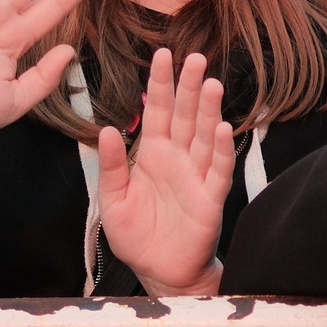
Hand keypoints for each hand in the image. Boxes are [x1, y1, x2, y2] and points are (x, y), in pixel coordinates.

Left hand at [98, 49, 233, 296]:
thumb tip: (106, 129)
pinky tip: (221, 128)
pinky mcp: (210, 199)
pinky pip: (217, 170)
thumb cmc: (137, 236)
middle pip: (185, 116)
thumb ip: (112, 166)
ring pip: (203, 136)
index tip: (162, 55)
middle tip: (194, 57)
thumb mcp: (113, 200)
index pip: (157, 111)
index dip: (160, 84)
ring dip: (208, 110)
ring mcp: (196, 177)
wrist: (160, 271)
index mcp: (153, 155)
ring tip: (210, 83)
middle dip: (188, 87)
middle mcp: (178, 159)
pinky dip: (219, 150)